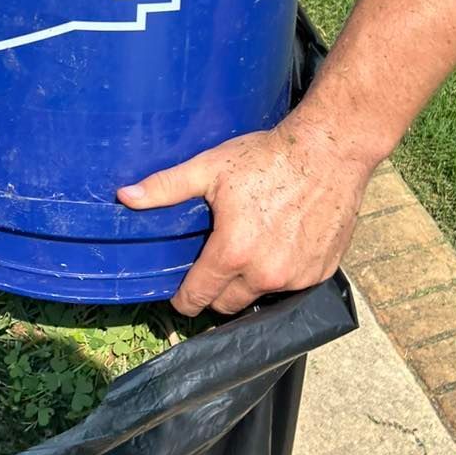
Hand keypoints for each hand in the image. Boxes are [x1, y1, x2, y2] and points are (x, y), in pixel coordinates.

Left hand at [118, 110, 375, 315]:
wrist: (331, 150)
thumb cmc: (268, 157)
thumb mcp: (210, 167)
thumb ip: (166, 187)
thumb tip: (124, 196)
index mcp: (233, 253)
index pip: (198, 297)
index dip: (185, 300)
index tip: (181, 296)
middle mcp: (265, 273)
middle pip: (229, 304)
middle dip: (217, 291)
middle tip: (216, 266)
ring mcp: (297, 276)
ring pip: (262, 295)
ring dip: (251, 282)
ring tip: (251, 250)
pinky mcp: (322, 272)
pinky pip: (293, 285)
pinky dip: (284, 272)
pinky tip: (282, 245)